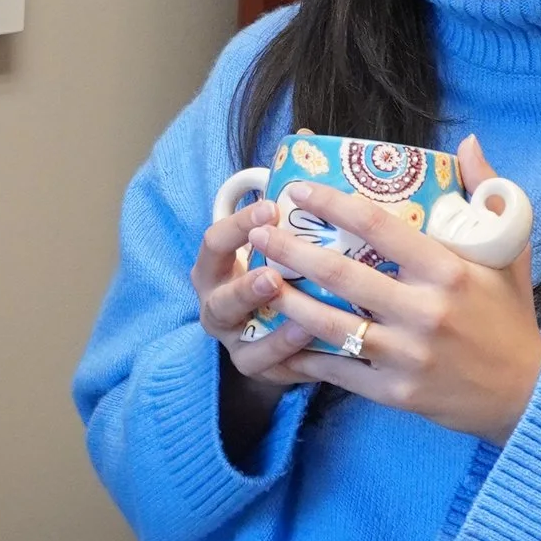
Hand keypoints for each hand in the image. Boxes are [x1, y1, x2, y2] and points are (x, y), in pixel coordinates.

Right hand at [192, 191, 321, 395]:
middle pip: (220, 297)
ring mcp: (232, 340)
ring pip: (242, 337)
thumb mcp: (273, 250)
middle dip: (245, 287)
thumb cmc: (280, 278)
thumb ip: (287, 222)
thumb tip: (325, 172)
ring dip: (269, 328)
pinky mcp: (254, 367)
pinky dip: (287, 350)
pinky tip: (310, 337)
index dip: (240, 225)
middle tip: (272, 275)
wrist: (275, 336)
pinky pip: (268, 363)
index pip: (215, 242)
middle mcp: (216, 304)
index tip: (273, 208)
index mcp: (215, 268)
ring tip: (297, 316)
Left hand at [256, 134, 540, 444]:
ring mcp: (408, 356)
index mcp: (449, 272)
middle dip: (292, 251)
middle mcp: (425, 312)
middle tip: (258, 232)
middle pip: (343, 275)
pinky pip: (339, 371)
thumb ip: (487, 193)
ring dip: (288, 302)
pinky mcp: (396, 393)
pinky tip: (279, 339)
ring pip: (331, 325)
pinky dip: (305, 356)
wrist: (527, 394)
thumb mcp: (509, 252)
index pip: (380, 228)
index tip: (300, 190)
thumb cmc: (509, 316)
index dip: (334, 204)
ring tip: (256, 281)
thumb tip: (469, 142)